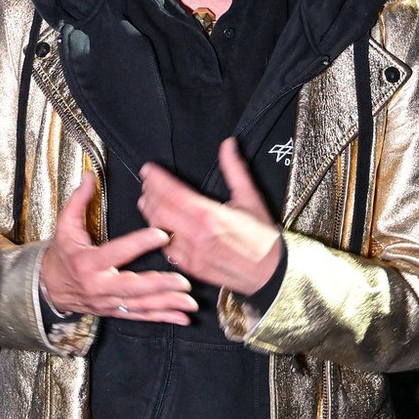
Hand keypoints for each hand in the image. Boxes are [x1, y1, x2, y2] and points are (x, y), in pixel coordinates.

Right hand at [39, 174, 195, 323]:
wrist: (48, 288)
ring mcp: (108, 302)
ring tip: (189, 302)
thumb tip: (90, 175)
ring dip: (167, 304)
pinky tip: (182, 318)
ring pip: (140, 305)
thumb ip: (79, 200)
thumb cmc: (61, 255)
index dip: (139, 243)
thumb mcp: (65, 226)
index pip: (117, 252)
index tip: (162, 234)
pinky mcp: (115, 312)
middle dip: (159, 284)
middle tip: (182, 280)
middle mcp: (99, 286)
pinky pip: (140, 316)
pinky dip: (162, 317)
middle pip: (132, 287)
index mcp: (88, 263)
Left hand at [138, 139, 283, 295]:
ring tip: (148, 199)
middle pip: (160, 210)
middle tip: (147, 181)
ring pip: (159, 230)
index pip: (173, 193)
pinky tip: (158, 224)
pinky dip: (158, 234)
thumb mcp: (251, 198)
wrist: (271, 273)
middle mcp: (196, 235)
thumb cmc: (263, 238)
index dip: (156, 179)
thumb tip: (228, 144)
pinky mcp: (191, 268)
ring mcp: (191, 254)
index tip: (149, 169)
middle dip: (150, 193)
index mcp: (210, 216)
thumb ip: (235, 169)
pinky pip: (166, 249)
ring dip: (150, 213)